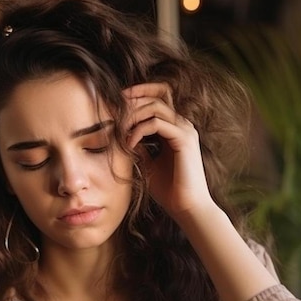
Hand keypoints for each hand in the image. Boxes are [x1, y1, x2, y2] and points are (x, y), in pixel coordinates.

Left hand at [124, 83, 216, 221]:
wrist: (187, 208)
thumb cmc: (170, 190)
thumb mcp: (148, 164)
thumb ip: (140, 147)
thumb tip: (123, 135)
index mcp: (176, 128)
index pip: (160, 97)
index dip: (140, 93)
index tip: (118, 101)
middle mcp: (182, 125)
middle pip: (158, 95)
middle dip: (133, 99)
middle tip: (113, 110)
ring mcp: (185, 130)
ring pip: (155, 106)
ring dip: (133, 115)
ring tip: (119, 130)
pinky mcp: (184, 140)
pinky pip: (156, 124)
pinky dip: (138, 131)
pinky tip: (129, 144)